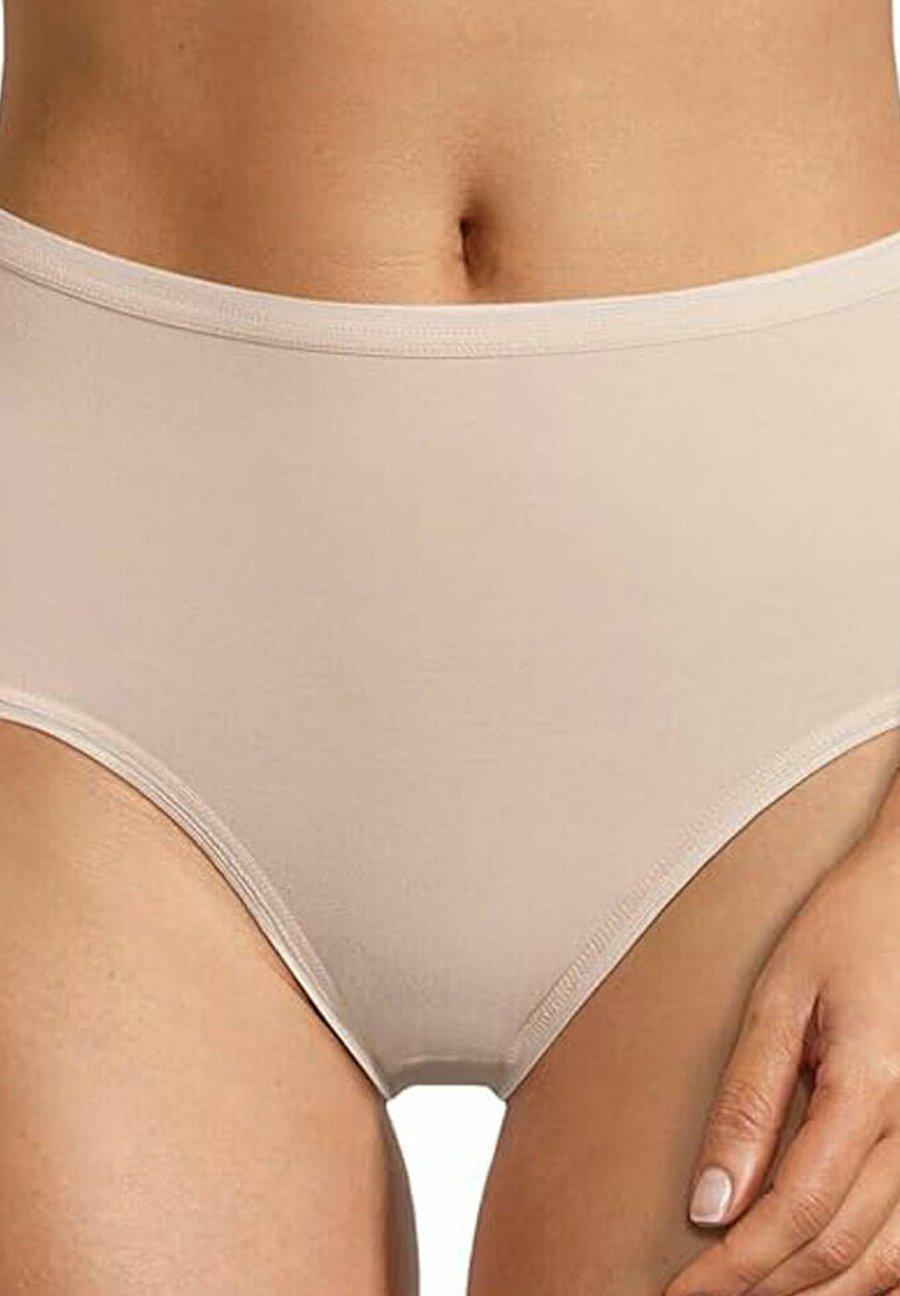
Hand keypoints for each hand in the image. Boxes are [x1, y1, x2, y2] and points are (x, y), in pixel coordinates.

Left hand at [663, 814, 899, 1295]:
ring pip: (885, 1261)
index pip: (795, 1214)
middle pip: (839, 1250)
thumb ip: (748, 1101)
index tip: (680, 1295)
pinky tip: (817, 1275)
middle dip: (763, 1289)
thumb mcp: (780, 999)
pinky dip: (866, 1272)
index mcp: (872, 1087)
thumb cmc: (844, 930)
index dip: (734, 1270)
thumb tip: (710, 1203)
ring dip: (814, 1291)